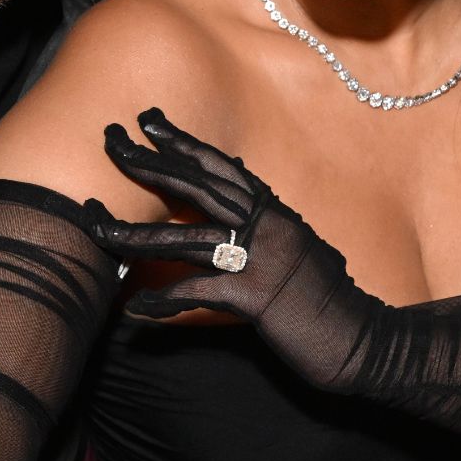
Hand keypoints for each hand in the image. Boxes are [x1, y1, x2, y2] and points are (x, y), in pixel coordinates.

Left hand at [89, 108, 384, 392]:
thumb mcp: (299, 248)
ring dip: (134, 234)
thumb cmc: (327, 300)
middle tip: (110, 141)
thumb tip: (244, 199)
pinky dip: (164, 301)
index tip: (149, 120)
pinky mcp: (258, 298)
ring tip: (94, 227)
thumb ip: (268, 225)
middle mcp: (269, 225)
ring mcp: (263, 259)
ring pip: (186, 238)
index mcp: (276, 212)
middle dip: (149, 163)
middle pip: (197, 186)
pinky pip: (199, 294)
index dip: (184, 142)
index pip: (223, 167)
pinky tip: (135, 309)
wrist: (366, 340)